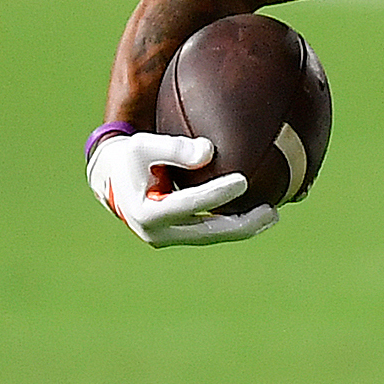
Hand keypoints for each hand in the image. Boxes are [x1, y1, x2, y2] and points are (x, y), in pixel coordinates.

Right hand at [87, 130, 276, 247]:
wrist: (111, 179)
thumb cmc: (129, 157)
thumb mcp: (143, 146)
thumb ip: (174, 148)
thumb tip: (209, 151)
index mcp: (145, 212)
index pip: (189, 204)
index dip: (217, 194)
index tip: (243, 180)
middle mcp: (157, 232)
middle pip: (207, 231)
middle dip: (241, 224)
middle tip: (270, 211)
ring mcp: (168, 237)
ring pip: (211, 236)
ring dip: (242, 228)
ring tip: (271, 215)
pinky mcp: (177, 235)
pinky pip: (209, 231)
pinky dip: (232, 224)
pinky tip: (257, 214)